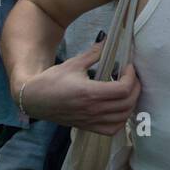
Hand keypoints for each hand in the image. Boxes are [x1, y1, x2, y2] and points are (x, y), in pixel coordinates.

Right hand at [18, 40, 140, 133]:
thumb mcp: (74, 63)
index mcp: (89, 93)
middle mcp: (92, 109)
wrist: (34, 99)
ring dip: (130, 104)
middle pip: (127, 104)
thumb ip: (94, 53)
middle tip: (132, 77)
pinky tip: (119, 108)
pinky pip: (112, 129)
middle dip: (135, 89)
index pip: (123, 89)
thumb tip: (108, 40)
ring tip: (127, 91)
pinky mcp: (88, 127)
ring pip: (123, 118)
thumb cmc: (52, 80)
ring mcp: (91, 120)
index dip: (131, 77)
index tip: (129, 67)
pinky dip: (121, 120)